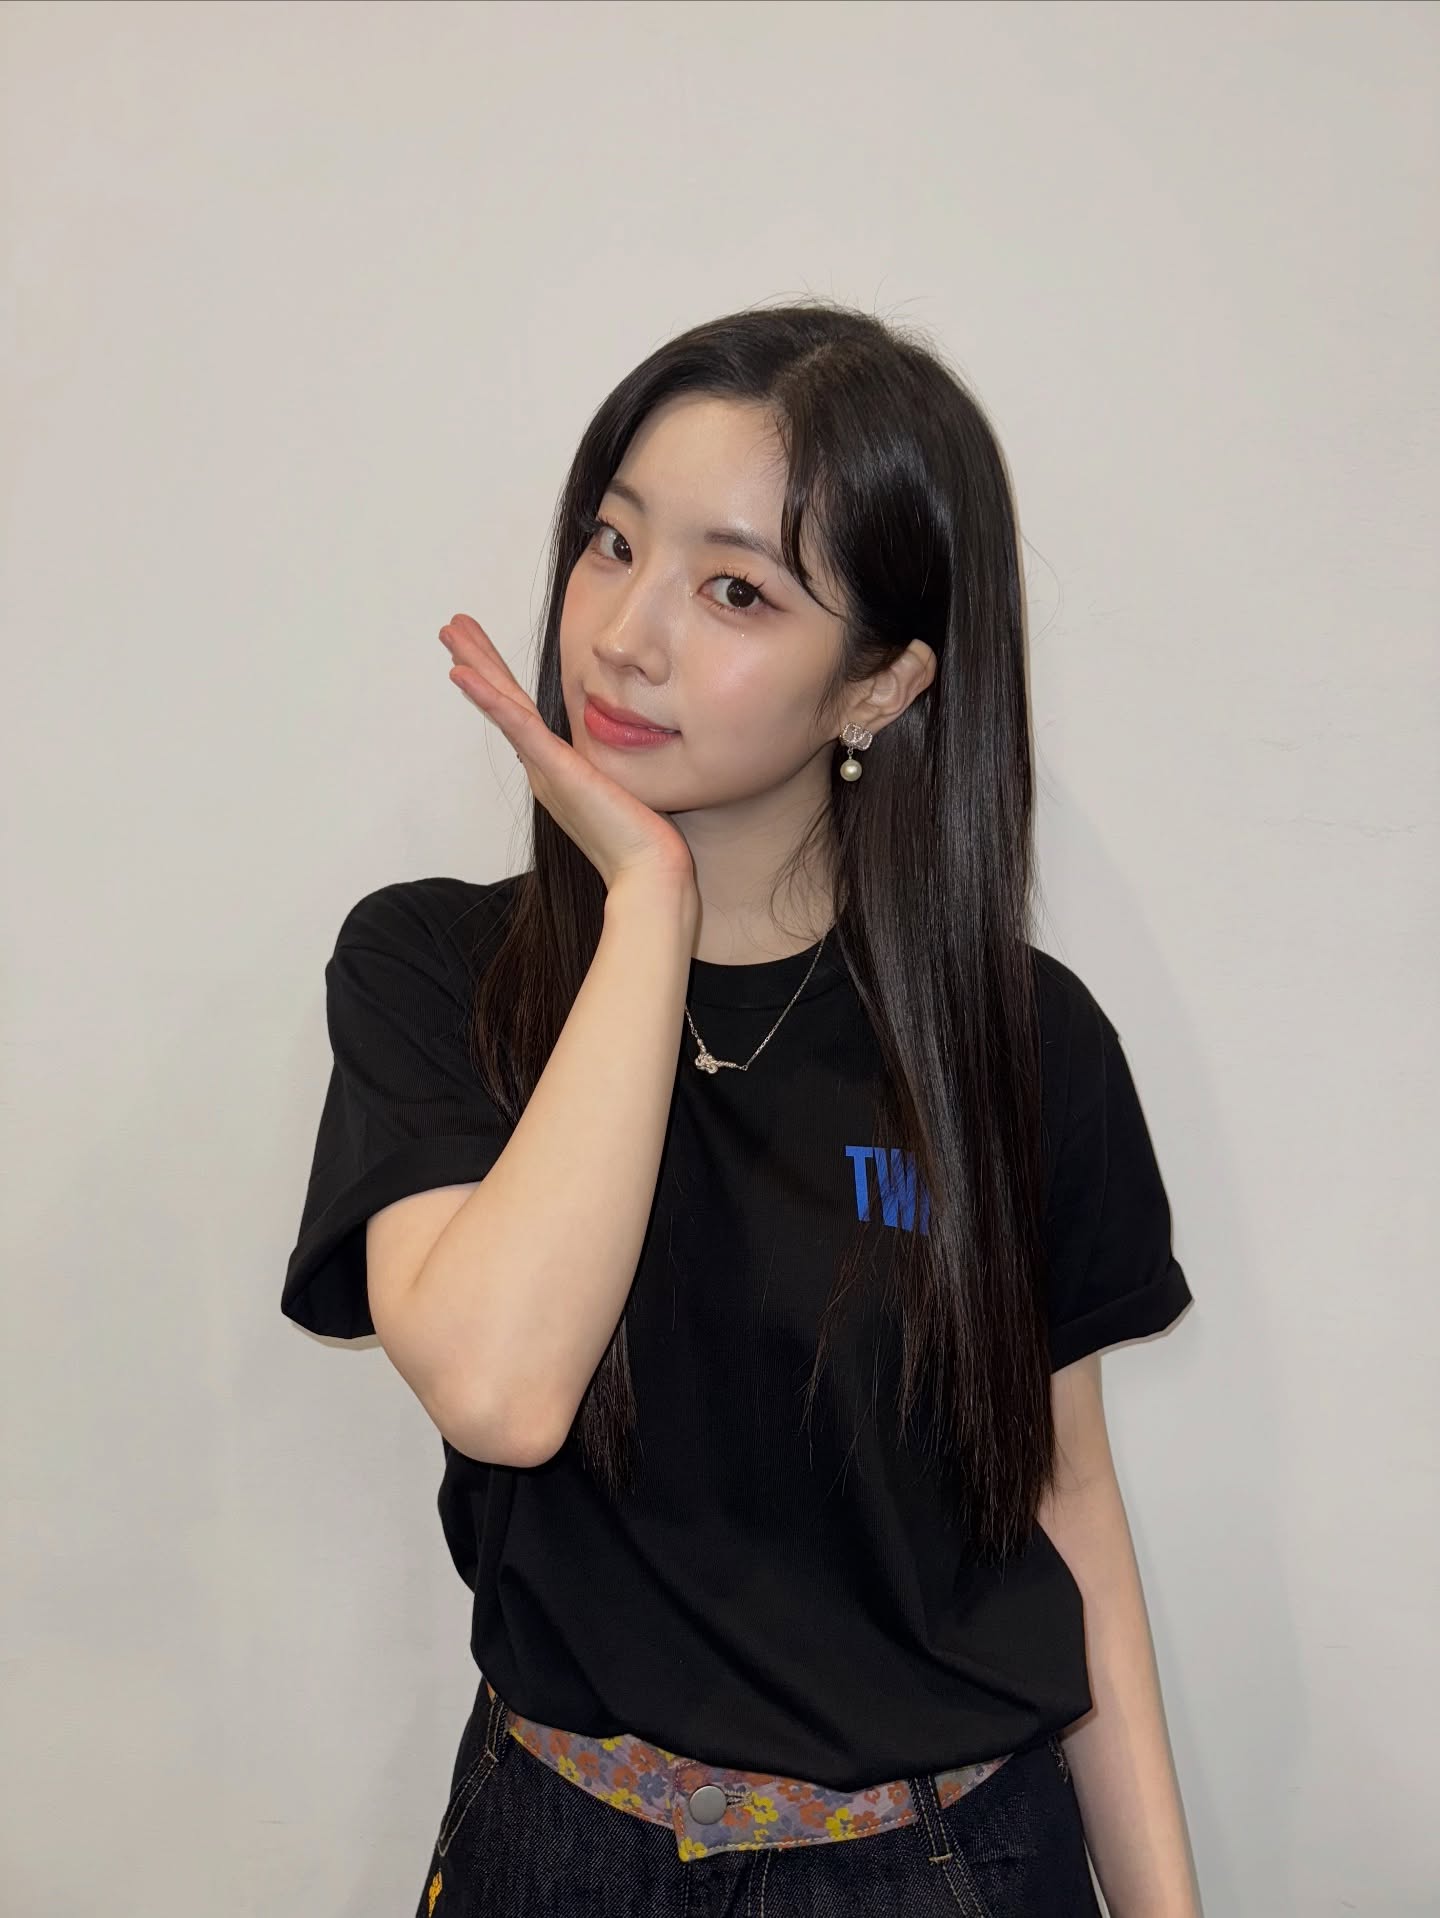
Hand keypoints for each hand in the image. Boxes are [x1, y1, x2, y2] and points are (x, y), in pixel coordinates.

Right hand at [439, 614, 697, 896]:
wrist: (650, 875)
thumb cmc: (644, 844)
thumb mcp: (626, 793)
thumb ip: (613, 774)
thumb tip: (623, 766)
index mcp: (558, 772)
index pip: (523, 715)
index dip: (500, 682)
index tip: (481, 657)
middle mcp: (544, 770)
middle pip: (504, 703)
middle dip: (479, 663)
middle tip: (452, 628)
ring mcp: (546, 769)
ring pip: (503, 705)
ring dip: (476, 666)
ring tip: (451, 632)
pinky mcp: (556, 769)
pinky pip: (517, 726)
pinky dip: (489, 699)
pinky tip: (464, 674)